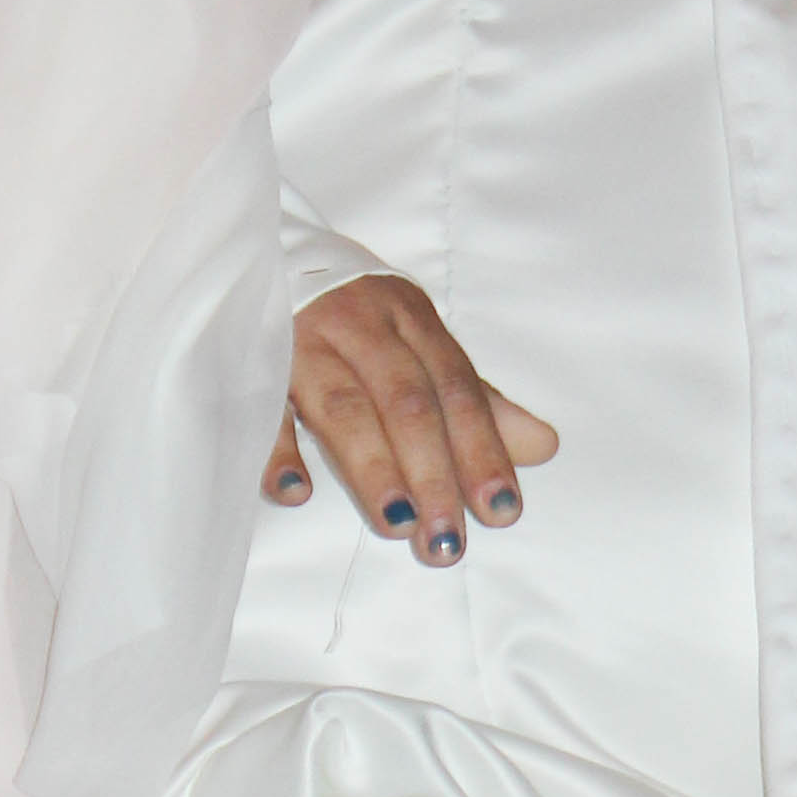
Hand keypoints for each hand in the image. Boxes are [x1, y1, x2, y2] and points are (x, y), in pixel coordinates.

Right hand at [265, 276, 558, 571]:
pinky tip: (295, 492)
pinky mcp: (252, 357)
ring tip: (399, 523)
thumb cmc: (358, 318)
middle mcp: (361, 326)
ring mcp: (304, 340)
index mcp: (410, 320)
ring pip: (344, 406)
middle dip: (433, 472)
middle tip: (448, 541)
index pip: (456, 389)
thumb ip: (475, 400)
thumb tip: (543, 446)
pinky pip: (264, 406)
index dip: (481, 448)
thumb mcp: (419, 344)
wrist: (265, 256)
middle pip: (406, 401)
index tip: (501, 509)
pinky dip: (277, 448)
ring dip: (373, 468)